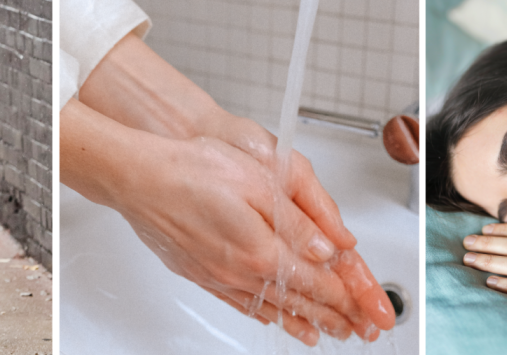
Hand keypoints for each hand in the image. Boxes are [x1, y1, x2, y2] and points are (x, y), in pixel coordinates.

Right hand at [203, 113, 396, 332]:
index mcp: (262, 249)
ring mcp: (217, 277)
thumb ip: (297, 220)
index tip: (369, 312)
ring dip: (300, 323)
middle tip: (356, 331)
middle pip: (297, 302)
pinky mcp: (199, 273)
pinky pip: (240, 303)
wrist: (137, 178)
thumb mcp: (258, 181)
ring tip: (321, 336)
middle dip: (332, 318)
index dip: (348, 299)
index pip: (317, 283)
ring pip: (269, 308)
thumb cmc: (192, 170)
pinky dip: (263, 315)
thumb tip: (329, 248)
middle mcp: (240, 272)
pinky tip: (270, 318)